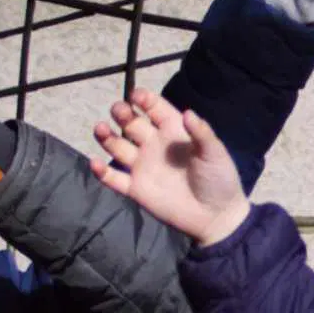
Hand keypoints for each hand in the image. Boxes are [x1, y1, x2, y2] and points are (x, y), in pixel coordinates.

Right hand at [88, 94, 248, 246]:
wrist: (215, 216)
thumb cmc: (219, 179)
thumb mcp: (214, 153)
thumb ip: (201, 133)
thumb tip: (187, 113)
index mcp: (173, 131)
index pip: (154, 108)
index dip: (143, 100)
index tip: (135, 96)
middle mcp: (154, 145)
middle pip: (132, 123)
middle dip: (122, 114)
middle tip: (118, 110)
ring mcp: (143, 166)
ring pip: (118, 146)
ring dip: (107, 137)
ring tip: (100, 129)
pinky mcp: (136, 189)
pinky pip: (114, 179)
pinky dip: (102, 172)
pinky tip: (94, 163)